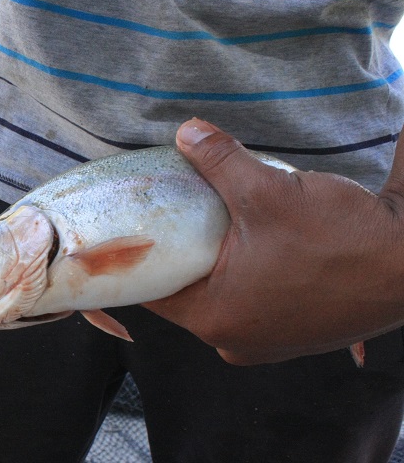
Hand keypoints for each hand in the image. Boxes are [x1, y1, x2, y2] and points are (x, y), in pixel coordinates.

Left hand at [144, 118, 403, 364]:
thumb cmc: (341, 238)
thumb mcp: (268, 191)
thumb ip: (218, 161)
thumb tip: (186, 132)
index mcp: (216, 318)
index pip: (153, 288)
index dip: (139, 253)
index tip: (132, 224)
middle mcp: (236, 340)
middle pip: (185, 290)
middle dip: (179, 250)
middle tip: (167, 212)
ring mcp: (269, 341)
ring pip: (220, 293)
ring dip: (214, 260)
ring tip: (208, 220)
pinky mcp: (297, 332)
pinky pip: (253, 298)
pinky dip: (245, 272)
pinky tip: (249, 240)